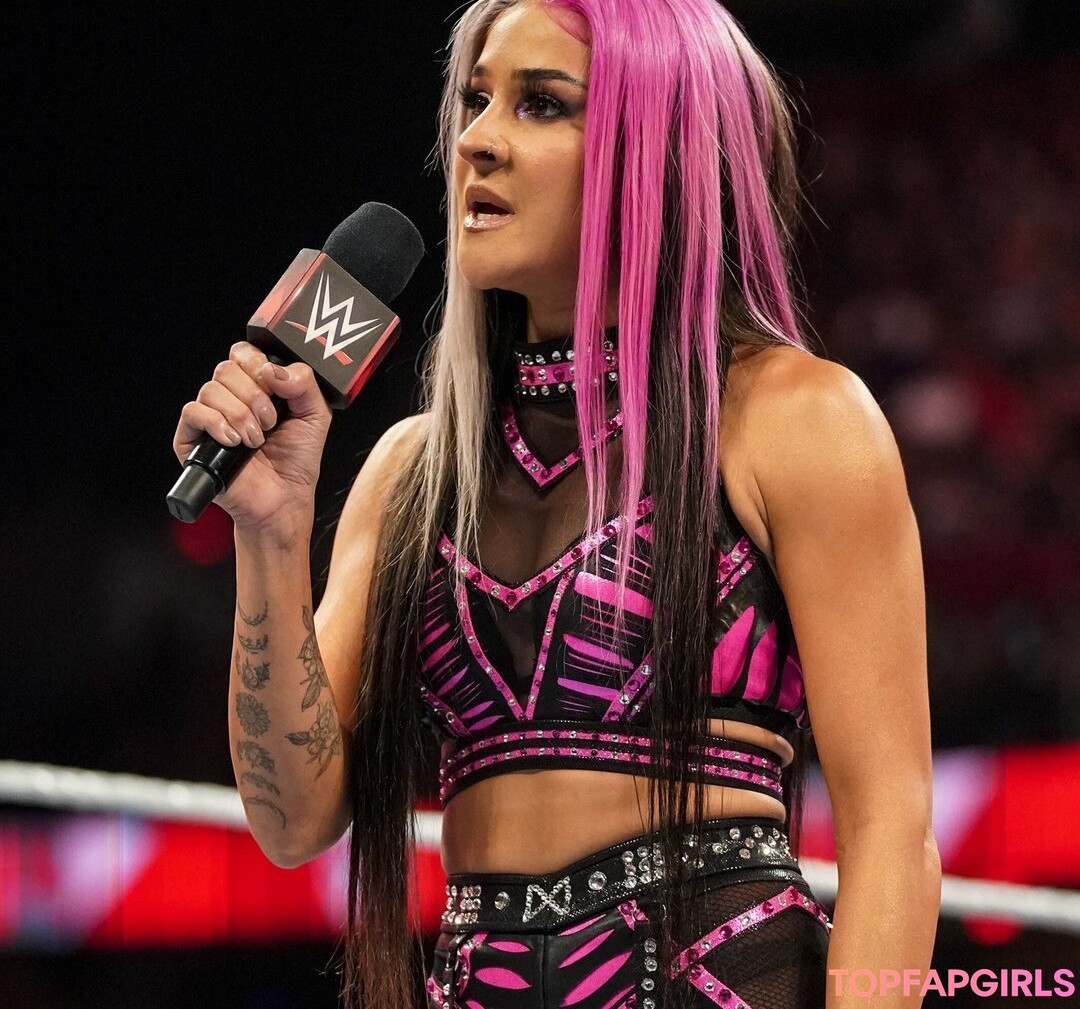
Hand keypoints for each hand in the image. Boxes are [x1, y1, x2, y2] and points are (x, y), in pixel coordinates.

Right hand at [173, 341, 331, 530]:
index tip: (276, 387)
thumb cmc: (297, 460)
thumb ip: (304, 383)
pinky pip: (193, 412)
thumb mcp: (315, 415)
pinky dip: (217, 423)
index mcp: (255, 386)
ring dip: (240, 414)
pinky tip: (235, 442)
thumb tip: (272, 369)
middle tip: (271, 423)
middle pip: (226, 369)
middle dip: (254, 396)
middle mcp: (229, 398)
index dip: (257, 363)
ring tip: (256, 439)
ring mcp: (208, 418)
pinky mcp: (191, 439)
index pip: (243, 353)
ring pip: (211, 389)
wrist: (283, 499)